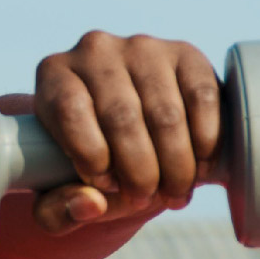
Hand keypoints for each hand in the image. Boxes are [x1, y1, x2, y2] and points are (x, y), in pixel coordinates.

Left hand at [25, 31, 221, 234]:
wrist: (134, 131)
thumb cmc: (89, 162)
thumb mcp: (58, 193)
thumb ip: (57, 211)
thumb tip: (90, 204)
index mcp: (54, 75)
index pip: (69, 110)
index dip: (90, 156)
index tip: (106, 186)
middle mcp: (95, 50)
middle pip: (121, 116)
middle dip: (139, 172)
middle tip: (147, 199)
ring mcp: (142, 47)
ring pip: (165, 113)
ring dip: (176, 165)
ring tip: (175, 193)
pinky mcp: (185, 54)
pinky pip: (202, 97)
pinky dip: (205, 140)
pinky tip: (199, 165)